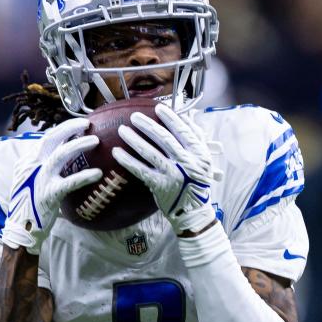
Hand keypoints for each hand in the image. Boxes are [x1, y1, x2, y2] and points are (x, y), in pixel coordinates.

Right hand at [2, 118, 101, 253]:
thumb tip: (63, 156)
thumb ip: (43, 168)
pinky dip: (84, 176)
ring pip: (60, 155)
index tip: (79, 125)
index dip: (63, 129)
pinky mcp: (48, 194)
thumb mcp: (31, 181)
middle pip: (51, 138)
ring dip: (78, 145)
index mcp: (28, 161)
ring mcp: (39, 179)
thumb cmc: (30, 206)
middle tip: (87, 123)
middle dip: (69, 127)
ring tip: (95, 140)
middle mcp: (32, 166)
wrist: (20, 230)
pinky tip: (97, 173)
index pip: (46, 138)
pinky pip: (69, 182)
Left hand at [112, 104, 221, 233]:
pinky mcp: (159, 186)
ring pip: (150, 152)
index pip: (183, 131)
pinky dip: (128, 160)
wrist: (193, 212)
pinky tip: (117, 152)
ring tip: (121, 130)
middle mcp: (186, 163)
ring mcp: (172, 175)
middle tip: (134, 116)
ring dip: (134, 139)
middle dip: (147, 125)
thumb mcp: (204, 160)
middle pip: (164, 139)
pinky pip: (140, 170)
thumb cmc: (197, 183)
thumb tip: (186, 117)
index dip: (170, 118)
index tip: (158, 108)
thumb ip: (197, 139)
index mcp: (199, 154)